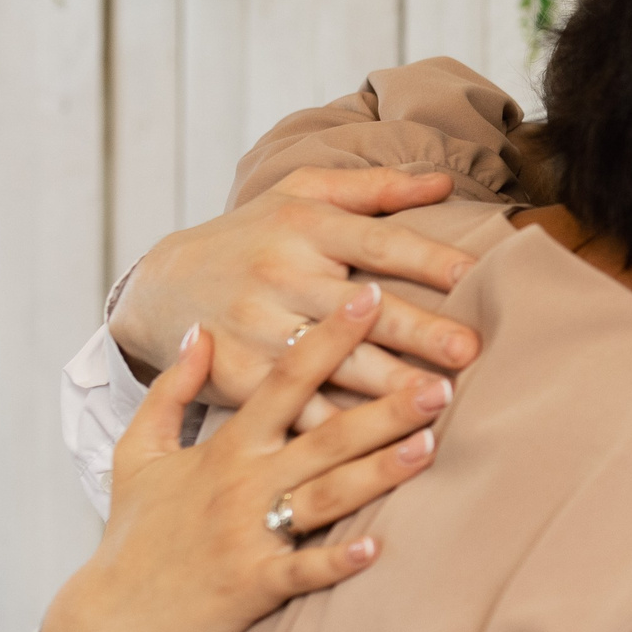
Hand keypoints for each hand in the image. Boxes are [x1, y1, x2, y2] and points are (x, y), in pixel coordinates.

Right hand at [42, 282, 452, 631]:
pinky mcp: (253, 585)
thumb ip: (169, 391)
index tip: (373, 298)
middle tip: (439, 382)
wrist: (112, 621)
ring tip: (429, 446)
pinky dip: (337, 561)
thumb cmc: (133, 534)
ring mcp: (248, 534)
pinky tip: (377, 548)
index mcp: (225, 448)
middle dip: (384, 408)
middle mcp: (242, 483)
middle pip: (324, 435)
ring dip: (378, 472)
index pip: (284, 380)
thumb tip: (196, 332)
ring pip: (325, 495)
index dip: (329, 338)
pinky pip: (303, 570)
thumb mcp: (136, 452)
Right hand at [109, 165, 482, 425]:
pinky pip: (297, 409)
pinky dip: (337, 430)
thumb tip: (444, 183)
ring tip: (436, 403)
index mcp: (303, 228)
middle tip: (467, 351)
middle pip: (360, 311)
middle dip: (416, 331)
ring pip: (333, 367)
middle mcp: (281, 278)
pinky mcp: (240, 379)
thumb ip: (374, 188)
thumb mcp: (299, 195)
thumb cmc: (251, 238)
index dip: (424, 256)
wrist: (159, 288)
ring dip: (386, 389)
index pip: (375, 241)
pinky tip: (381, 448)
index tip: (473, 273)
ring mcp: (258, 331)